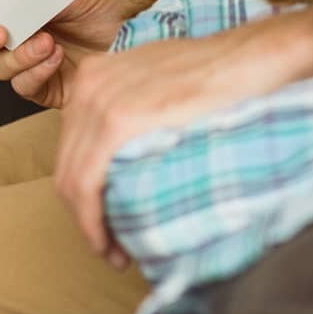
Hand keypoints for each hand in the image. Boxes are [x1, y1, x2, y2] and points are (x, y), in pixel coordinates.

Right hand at [0, 0, 147, 109]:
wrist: (139, 29)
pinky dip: (35, 71)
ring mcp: (28, 59)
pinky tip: (55, 56)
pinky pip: (23, 85)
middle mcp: (17, 30)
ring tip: (46, 41)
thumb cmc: (104, 1)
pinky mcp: (44, 86)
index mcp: (16, 0)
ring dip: (18, 54)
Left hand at [54, 10, 312, 266]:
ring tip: (117, 252)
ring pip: (72, 182)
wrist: (245, 61)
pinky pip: (86, 184)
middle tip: (112, 248)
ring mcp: (99, 100)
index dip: (83, 192)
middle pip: (67, 167)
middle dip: (84, 215)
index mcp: (93, 75)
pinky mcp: (117, 120)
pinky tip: (113, 246)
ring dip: (90, 226)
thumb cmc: (213, 75)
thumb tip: (121, 154)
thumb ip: (128, 108)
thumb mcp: (154, 83)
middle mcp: (88, 84)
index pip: (71, 147)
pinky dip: (93, 223)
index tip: (105, 221)